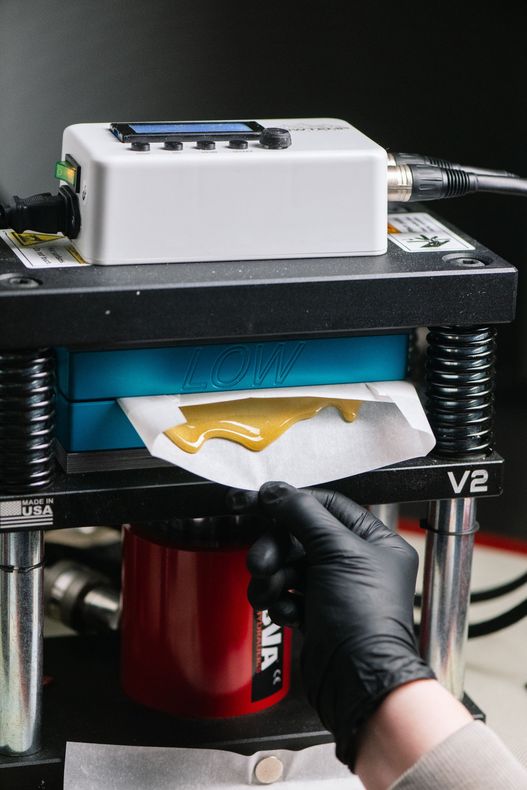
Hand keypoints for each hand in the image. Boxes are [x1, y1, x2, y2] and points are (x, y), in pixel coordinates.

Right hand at [227, 481, 434, 767]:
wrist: (357, 682)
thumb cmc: (364, 620)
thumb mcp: (335, 552)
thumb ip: (302, 514)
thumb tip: (276, 491)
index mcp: (374, 541)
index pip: (328, 506)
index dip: (293, 504)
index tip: (261, 503)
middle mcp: (358, 563)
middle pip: (302, 537)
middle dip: (276, 549)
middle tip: (260, 562)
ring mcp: (337, 590)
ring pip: (291, 566)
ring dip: (274, 578)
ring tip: (270, 592)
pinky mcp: (319, 614)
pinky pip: (289, 594)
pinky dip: (281, 601)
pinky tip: (288, 613)